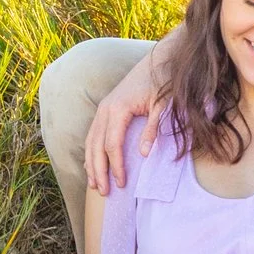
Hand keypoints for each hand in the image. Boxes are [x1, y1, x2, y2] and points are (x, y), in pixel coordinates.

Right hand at [85, 52, 166, 195]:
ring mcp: (103, 108)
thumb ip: (153, 129)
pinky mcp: (106, 108)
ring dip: (91, 164)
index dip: (116, 166)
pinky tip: (92, 165)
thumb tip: (144, 154)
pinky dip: (91, 151)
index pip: (112, 145)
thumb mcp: (163, 106)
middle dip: (99, 170)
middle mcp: (105, 109)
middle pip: (96, 146)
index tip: (121, 184)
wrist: (160, 61)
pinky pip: (93, 134)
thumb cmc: (163, 83)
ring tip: (94, 184)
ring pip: (91, 141)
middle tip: (104, 192)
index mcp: (118, 109)